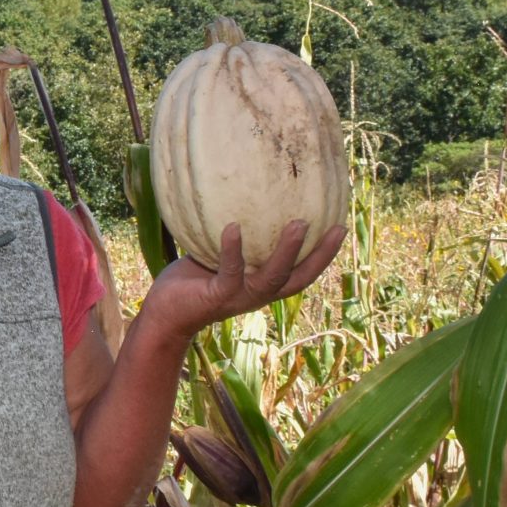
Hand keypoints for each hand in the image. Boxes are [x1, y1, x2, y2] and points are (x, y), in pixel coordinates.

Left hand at [139, 220, 345, 341]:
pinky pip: (230, 272)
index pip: (303, 272)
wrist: (165, 312)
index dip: (325, 254)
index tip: (342, 227)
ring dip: (287, 252)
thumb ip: (237, 235)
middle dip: (321, 255)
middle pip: (299, 278)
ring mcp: (239, 297)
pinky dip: (233, 249)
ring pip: (272, 278)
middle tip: (338, 227)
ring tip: (299, 224)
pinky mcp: (217, 296)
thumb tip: (244, 194)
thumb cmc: (193, 280)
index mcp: (264, 285)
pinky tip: (233, 227)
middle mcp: (258, 294)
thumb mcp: (220, 255)